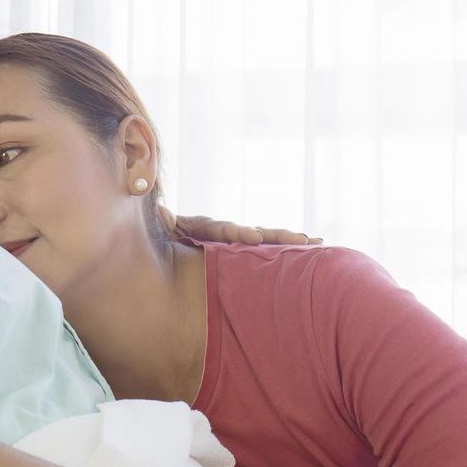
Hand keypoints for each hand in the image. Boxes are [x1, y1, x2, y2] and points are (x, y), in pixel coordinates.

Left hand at [162, 207, 321, 245]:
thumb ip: (162, 223)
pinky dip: (281, 253)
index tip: (254, 237)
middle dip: (276, 236)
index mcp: (199, 226)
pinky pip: (260, 254)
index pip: (221, 228)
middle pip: (251, 231)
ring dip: (287, 241)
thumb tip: (163, 212)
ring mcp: (229, 242)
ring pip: (261, 240)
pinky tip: (306, 253)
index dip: (238, 232)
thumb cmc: (151, 238)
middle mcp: (219, 231)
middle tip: (302, 239)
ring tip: (316, 242)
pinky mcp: (233, 253)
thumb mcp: (154, 230)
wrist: (152, 239)